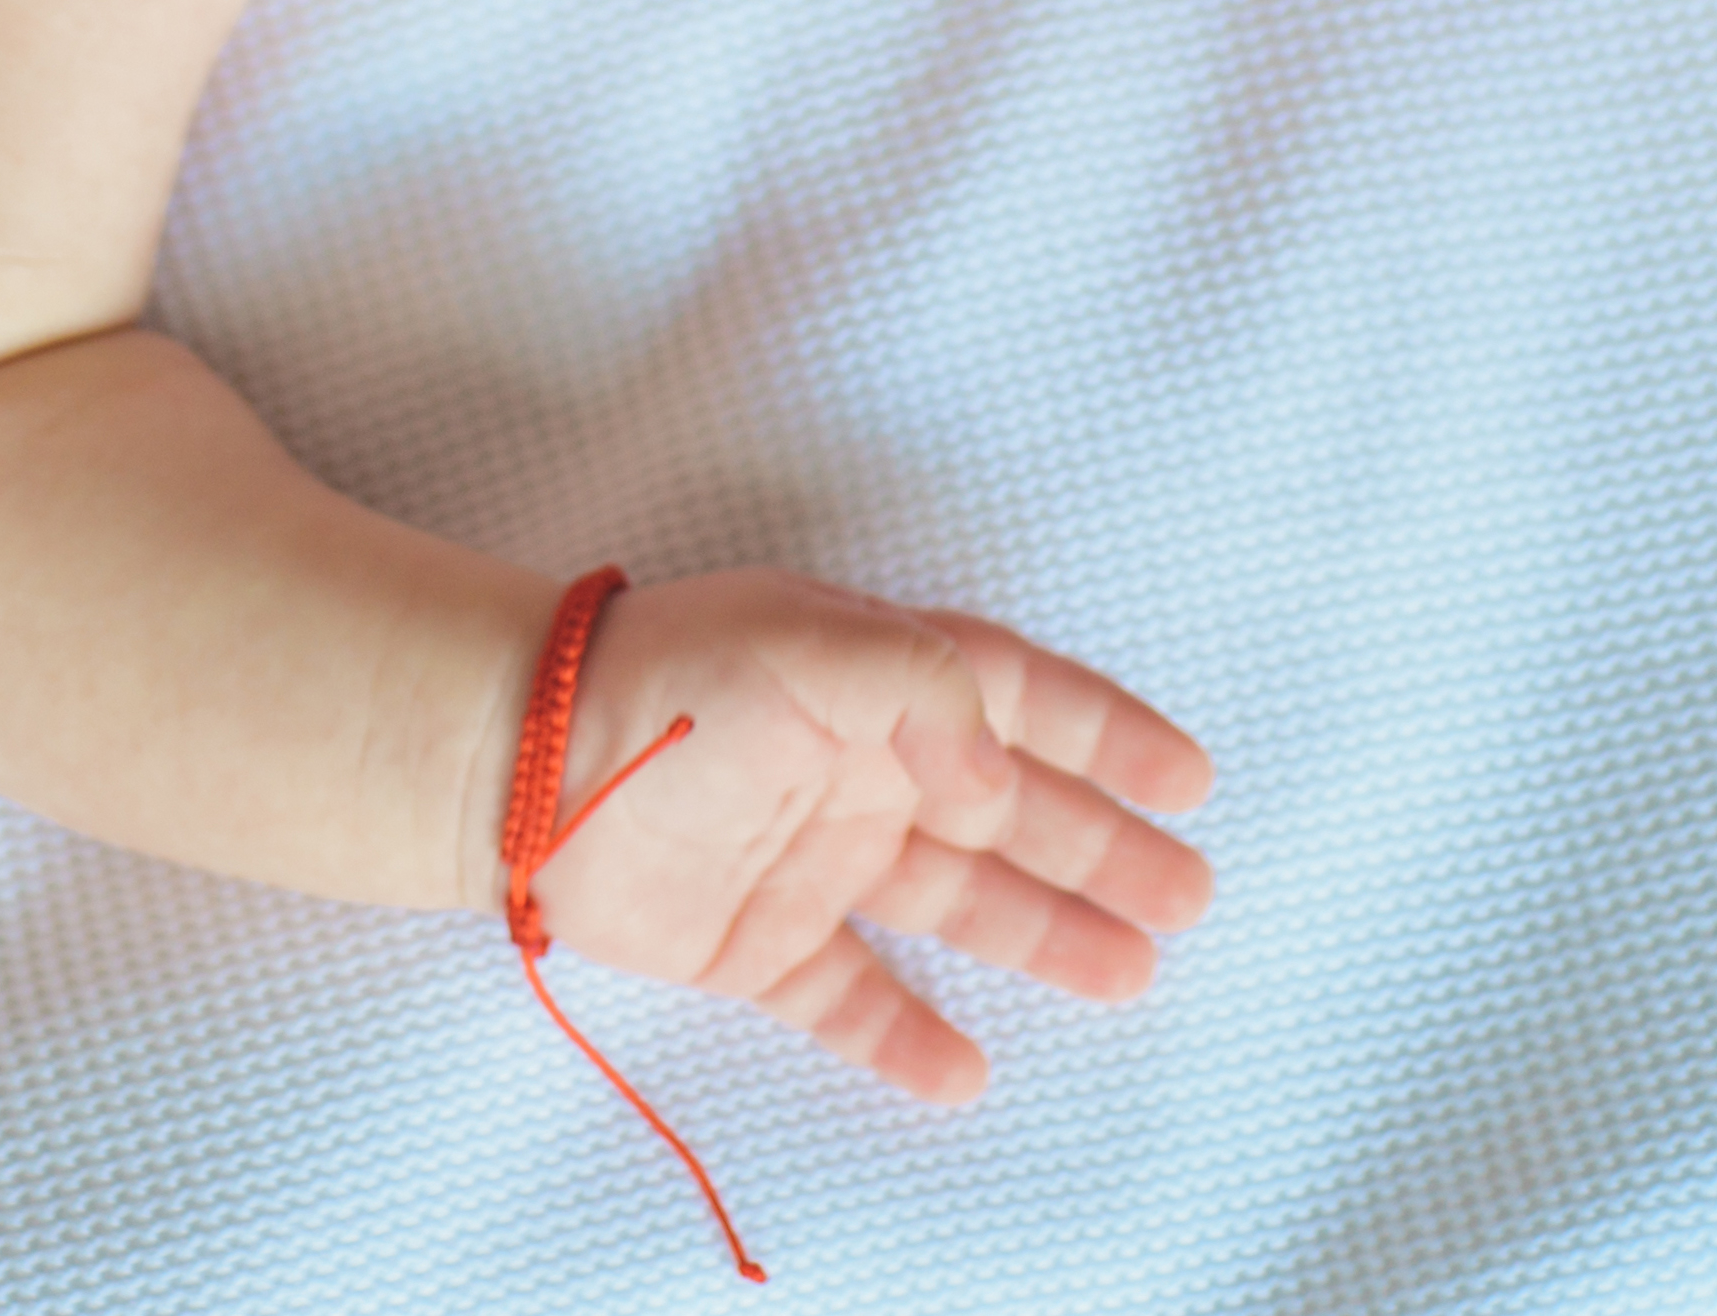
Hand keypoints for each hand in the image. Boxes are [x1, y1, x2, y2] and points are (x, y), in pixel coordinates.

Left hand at [517, 568, 1216, 1099]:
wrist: (524, 762)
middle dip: (1103, 849)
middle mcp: (859, 767)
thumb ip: (933, 690)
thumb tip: (1005, 772)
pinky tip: (969, 1070)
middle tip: (1191, 898)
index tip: (1192, 780)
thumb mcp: (818, 645)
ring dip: (1043, 937)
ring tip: (1132, 976)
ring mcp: (810, 857)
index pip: (1023, 701)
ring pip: (954, 904)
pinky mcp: (753, 942)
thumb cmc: (674, 682)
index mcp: (881, 683)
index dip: (1109, 735)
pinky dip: (908, 1036)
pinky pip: (849, 997)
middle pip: (1011, 812)